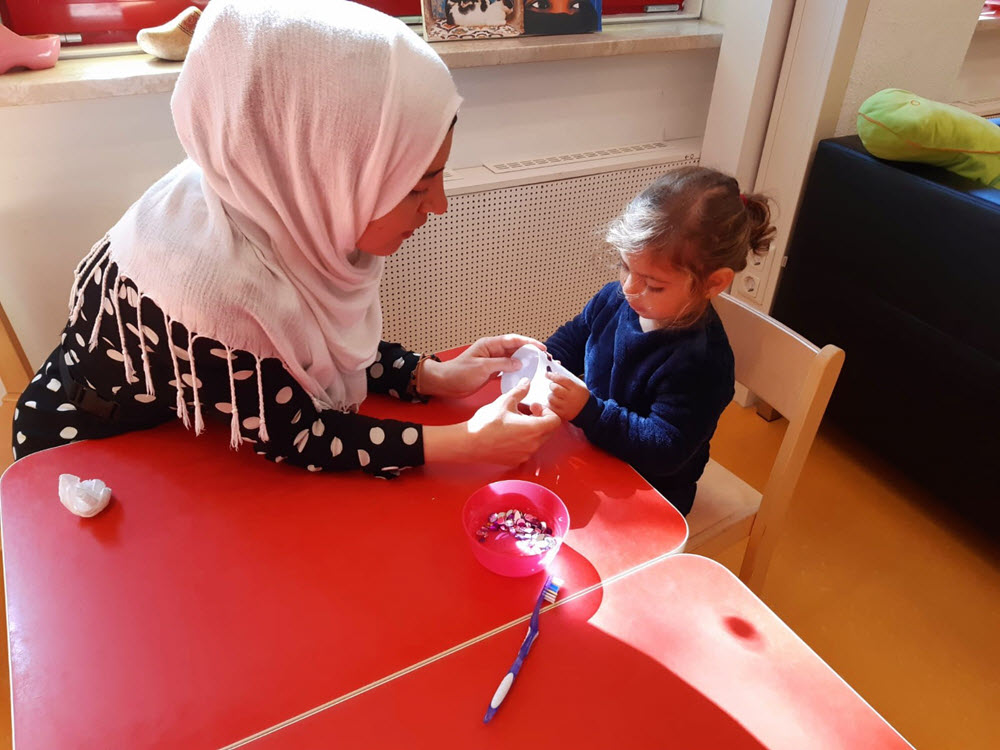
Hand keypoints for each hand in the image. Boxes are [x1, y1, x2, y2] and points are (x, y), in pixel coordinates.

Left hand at [417, 334, 545, 398]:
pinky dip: (516, 372)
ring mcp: (492, 361)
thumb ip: (502, 364)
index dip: (529, 343)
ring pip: (513, 360)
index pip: (513, 340)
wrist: (445, 383)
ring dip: (525, 362)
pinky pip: (507, 369)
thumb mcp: (482, 367)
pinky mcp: (491, 372)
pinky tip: (524, 376)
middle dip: (530, 352)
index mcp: (490, 344)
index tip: (541, 348)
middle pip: (516, 349)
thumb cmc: (459, 373)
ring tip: (538, 366)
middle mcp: (493, 351)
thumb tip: (519, 363)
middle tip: (545, 358)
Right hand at [466, 379, 561, 464]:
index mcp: (534, 429)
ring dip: (532, 429)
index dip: (548, 411)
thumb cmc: (486, 423)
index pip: (555, 421)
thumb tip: (527, 382)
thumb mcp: (504, 401)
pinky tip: (510, 433)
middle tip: (526, 411)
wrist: (469, 443)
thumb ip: (520, 391)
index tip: (535, 407)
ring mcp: (525, 454)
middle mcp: (533, 445)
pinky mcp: (516, 460)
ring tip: (516, 421)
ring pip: (538, 440)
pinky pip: (527, 449)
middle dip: (541, 419)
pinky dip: (524, 440)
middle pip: (548, 431)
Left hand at [545, 371, 590, 420]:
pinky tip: (556, 404)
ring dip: (551, 396)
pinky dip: (550, 404)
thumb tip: (554, 373)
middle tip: (553, 386)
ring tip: (556, 397)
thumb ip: (566, 379)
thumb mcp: (577, 385)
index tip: (547, 374)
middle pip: (555, 388)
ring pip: (551, 398)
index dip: (552, 376)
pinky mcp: (562, 414)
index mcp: (575, 388)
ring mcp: (566, 407)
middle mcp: (571, 397)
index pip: (561, 379)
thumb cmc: (579, 395)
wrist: (588, 410)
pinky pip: (550, 407)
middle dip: (552, 385)